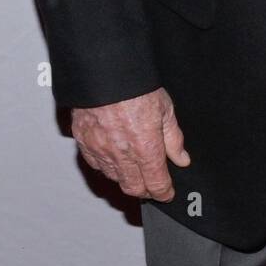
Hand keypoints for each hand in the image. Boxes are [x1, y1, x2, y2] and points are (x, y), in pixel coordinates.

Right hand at [70, 87, 189, 201]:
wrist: (104, 72)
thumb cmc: (135, 86)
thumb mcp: (165, 109)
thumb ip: (173, 138)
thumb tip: (181, 159)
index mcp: (145, 147)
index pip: (155, 183)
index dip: (163, 192)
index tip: (167, 194)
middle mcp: (121, 154)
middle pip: (133, 187)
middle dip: (146, 190)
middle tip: (153, 187)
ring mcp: (100, 150)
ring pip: (114, 178)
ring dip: (126, 178)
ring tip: (135, 170)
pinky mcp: (83, 143)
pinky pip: (96, 164)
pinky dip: (107, 166)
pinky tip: (115, 157)